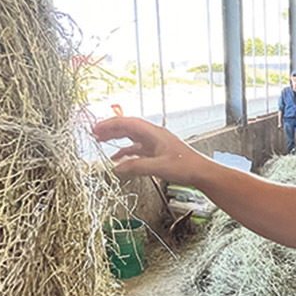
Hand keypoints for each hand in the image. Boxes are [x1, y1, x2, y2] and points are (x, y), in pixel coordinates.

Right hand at [92, 116, 206, 182]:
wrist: (201, 173)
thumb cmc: (186, 167)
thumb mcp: (159, 167)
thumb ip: (137, 167)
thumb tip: (117, 168)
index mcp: (154, 133)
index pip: (128, 123)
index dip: (111, 124)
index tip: (97, 128)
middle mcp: (154, 136)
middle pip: (128, 128)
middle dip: (111, 129)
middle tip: (95, 133)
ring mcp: (155, 144)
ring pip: (132, 138)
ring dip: (116, 139)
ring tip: (102, 141)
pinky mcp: (157, 153)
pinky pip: (137, 149)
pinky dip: (126, 152)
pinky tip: (118, 158)